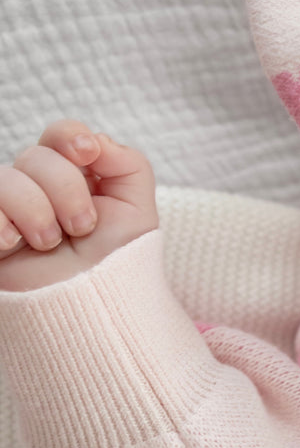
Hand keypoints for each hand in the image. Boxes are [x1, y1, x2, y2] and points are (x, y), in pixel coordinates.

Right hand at [0, 119, 158, 292]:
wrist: (96, 311)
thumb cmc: (118, 264)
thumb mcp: (137, 211)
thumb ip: (128, 164)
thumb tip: (95, 141)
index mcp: (73, 178)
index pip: (59, 136)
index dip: (70, 137)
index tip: (88, 154)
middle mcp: (36, 189)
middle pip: (35, 156)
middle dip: (66, 190)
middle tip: (81, 227)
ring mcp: (7, 211)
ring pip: (5, 179)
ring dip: (35, 211)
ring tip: (49, 243)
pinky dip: (0, 222)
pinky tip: (12, 244)